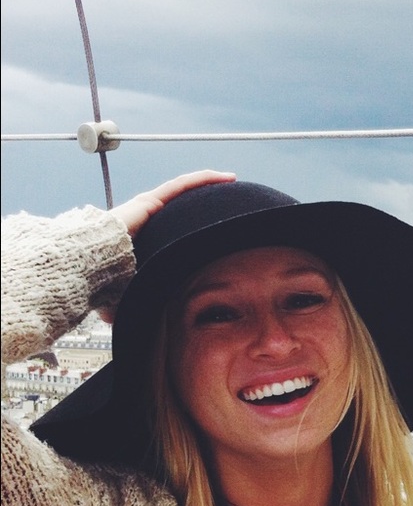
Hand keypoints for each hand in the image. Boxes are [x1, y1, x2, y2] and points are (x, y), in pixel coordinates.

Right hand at [97, 170, 235, 319]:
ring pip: (184, 190)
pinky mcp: (149, 201)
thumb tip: (136, 328)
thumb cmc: (103, 282)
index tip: (216, 229)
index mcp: (144, 239)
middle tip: (230, 201)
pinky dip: (202, 179)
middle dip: (205, 200)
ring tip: (231, 180)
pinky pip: (181, 186)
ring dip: (208, 184)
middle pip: (182, 206)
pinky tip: (223, 177)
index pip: (174, 228)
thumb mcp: (132, 293)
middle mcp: (146, 220)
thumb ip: (139, 301)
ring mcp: (147, 208)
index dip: (193, 225)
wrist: (87, 266)